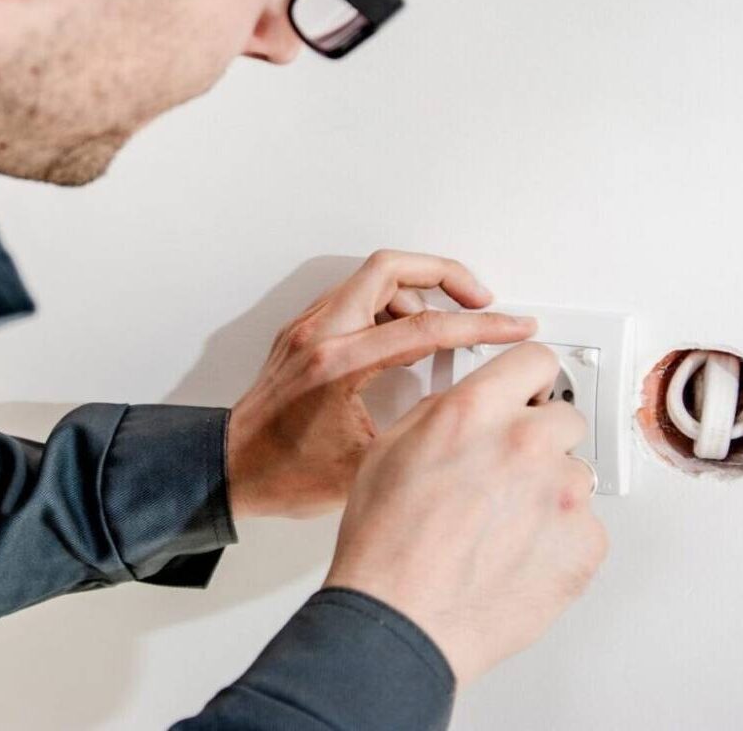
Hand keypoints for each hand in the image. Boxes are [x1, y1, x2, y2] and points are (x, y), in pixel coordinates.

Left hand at [225, 250, 536, 518]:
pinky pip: (352, 298)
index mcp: (337, 365)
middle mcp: (319, 335)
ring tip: (444, 324)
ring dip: (415, 291)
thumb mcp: (366, 466)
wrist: (230, 471)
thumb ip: (418, 431)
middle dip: (445, 274)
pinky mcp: (301, 335)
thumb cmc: (283, 475)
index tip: (512, 326)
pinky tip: (404, 337)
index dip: (480, 326)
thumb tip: (464, 416)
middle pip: (390, 268)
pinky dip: (387, 306)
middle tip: (479, 298)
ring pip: (370, 279)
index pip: (424, 326)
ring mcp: (306, 330)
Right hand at [324, 343, 608, 685]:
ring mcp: (564, 495)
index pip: (536, 360)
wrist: (403, 619)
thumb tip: (470, 406)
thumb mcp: (389, 450)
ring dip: (549, 490)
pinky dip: (560, 537)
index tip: (530, 390)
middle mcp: (526, 443)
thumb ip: (441, 414)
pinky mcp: (587, 544)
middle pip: (564, 416)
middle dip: (538, 437)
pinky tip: (517, 553)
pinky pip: (586, 525)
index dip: (529, 378)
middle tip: (505, 472)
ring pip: (575, 473)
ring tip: (502, 525)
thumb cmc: (385, 545)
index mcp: (475, 411)